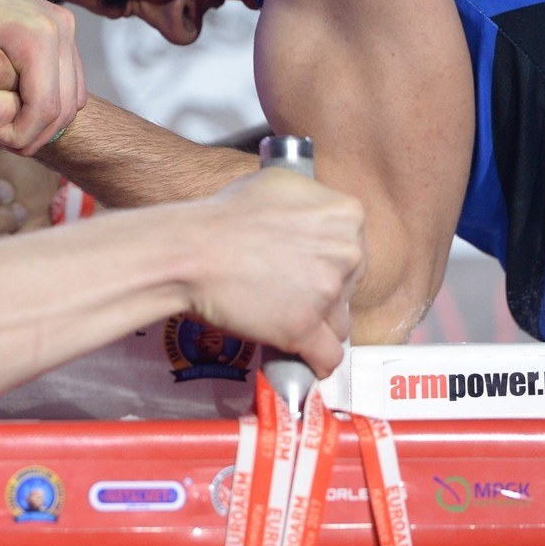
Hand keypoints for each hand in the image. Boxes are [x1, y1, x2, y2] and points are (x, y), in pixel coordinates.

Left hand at [0, 0, 84, 152]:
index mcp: (35, 34)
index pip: (44, 107)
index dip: (20, 133)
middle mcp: (59, 28)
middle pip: (64, 108)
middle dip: (33, 135)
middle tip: (0, 141)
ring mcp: (67, 30)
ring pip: (72, 101)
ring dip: (43, 126)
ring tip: (9, 131)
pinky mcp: (67, 34)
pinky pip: (71, 87)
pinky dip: (51, 108)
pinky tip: (21, 113)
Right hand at [177, 169, 364, 377]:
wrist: (191, 250)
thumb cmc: (223, 216)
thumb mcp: (277, 184)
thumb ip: (309, 204)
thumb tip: (312, 220)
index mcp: (345, 214)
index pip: (353, 249)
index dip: (326, 260)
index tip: (304, 265)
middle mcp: (346, 252)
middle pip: (349, 286)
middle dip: (323, 292)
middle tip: (287, 289)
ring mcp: (327, 293)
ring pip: (340, 322)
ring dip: (318, 324)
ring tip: (286, 319)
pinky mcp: (303, 328)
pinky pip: (328, 356)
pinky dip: (317, 362)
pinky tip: (306, 358)